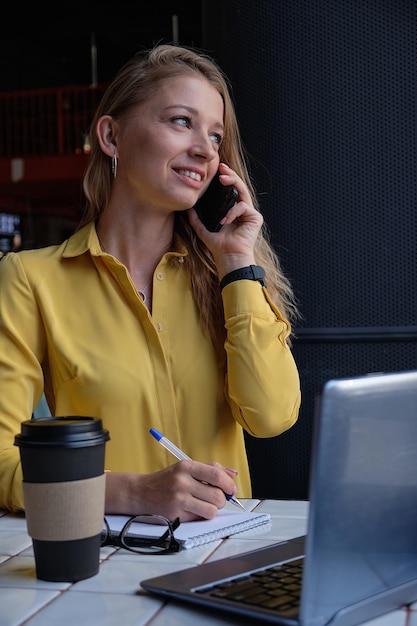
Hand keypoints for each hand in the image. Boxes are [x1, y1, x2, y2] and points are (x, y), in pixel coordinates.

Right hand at [105, 461, 238, 521]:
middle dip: (221, 499)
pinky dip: (200, 515)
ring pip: (211, 510)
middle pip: (217, 495)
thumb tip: (233, 474)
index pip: (216, 475)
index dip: (229, 484)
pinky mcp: (175, 515)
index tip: (231, 489)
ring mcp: (178, 500)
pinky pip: (199, 518)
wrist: (140, 493)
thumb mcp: (185, 469)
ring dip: (212, 509)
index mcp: (186, 467)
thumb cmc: (166, 480)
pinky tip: (192, 509)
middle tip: (215, 498)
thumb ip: (210, 470)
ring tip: (204, 504)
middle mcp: (182, 482)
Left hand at [187, 163, 263, 277]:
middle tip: (221, 167)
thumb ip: (196, 219)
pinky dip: (232, 212)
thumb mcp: (203, 230)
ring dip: (233, 183)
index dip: (225, 178)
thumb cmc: (218, 246)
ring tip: (222, 180)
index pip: (230, 191)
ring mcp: (250, 213)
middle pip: (238, 187)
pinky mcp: (255, 218)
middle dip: (230, 174)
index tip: (217, 170)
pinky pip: (243, 207)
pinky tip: (225, 220)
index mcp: (232, 211)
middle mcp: (242, 210)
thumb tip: (188, 208)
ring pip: (243, 192)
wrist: (228, 257)